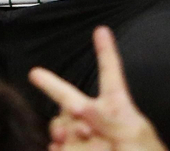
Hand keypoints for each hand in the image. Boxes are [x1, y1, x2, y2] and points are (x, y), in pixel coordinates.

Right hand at [29, 27, 169, 150]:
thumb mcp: (134, 135)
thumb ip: (107, 120)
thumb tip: (79, 107)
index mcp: (118, 106)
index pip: (110, 74)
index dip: (105, 52)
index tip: (101, 31)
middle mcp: (96, 119)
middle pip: (69, 97)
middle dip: (51, 84)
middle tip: (35, 73)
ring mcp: (84, 137)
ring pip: (60, 124)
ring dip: (59, 127)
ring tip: (65, 136)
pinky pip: (57, 146)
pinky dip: (54, 147)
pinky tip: (57, 148)